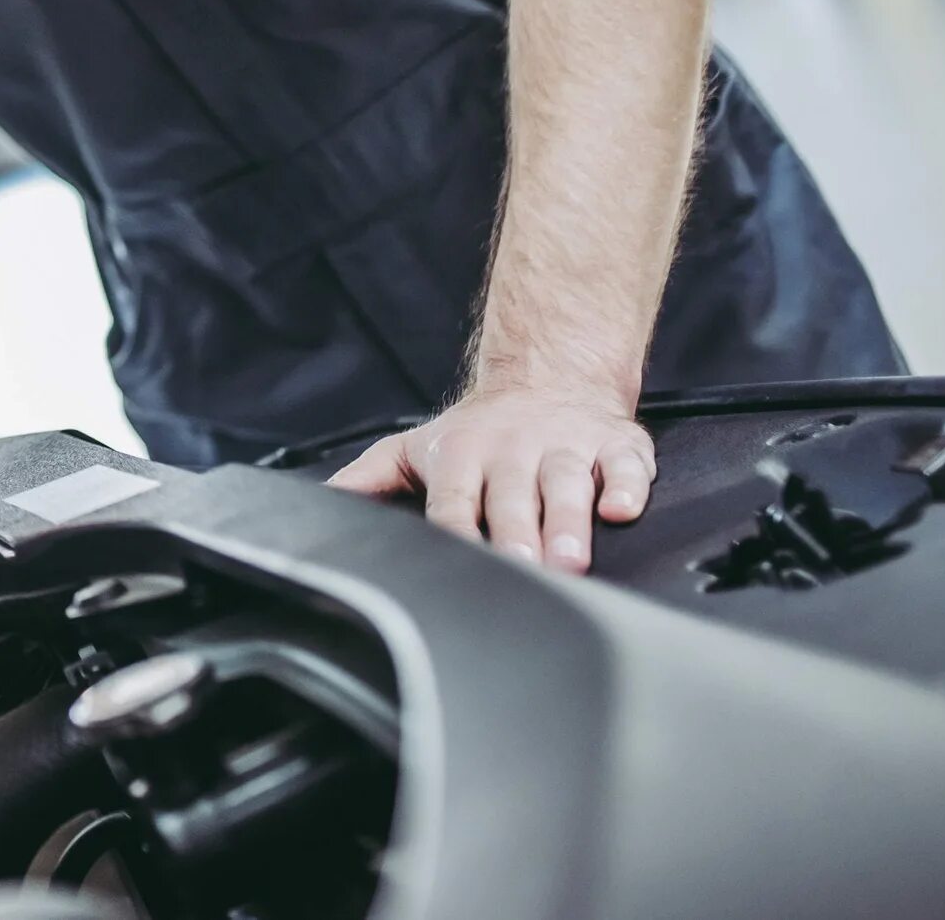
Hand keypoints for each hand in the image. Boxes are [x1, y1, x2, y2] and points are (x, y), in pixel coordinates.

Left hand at [326, 388, 653, 573]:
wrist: (546, 376)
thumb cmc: (476, 432)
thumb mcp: (415, 447)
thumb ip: (368, 478)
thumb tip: (316, 503)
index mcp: (461, 456)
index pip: (452, 499)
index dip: (455, 527)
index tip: (456, 555)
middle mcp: (513, 450)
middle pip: (513, 496)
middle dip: (516, 532)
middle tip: (522, 567)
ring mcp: (566, 446)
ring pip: (567, 483)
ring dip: (568, 519)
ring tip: (569, 558)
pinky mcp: (616, 444)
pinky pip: (625, 466)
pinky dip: (627, 487)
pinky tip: (622, 510)